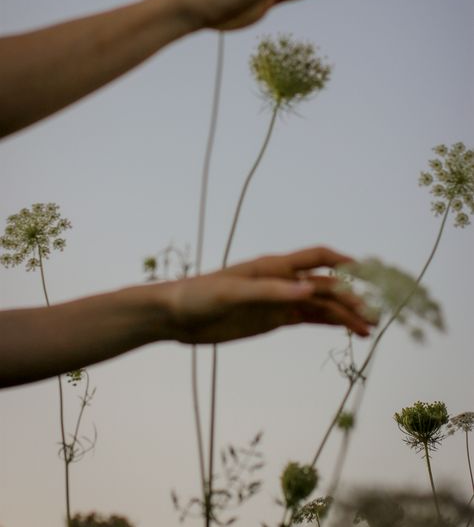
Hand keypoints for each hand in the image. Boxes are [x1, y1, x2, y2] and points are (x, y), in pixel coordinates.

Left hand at [160, 246, 375, 343]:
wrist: (177, 316)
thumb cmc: (200, 296)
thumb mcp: (233, 294)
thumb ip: (272, 292)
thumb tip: (310, 291)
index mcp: (274, 267)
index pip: (316, 257)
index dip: (343, 262)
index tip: (369, 274)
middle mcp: (282, 281)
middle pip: (324, 286)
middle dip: (350, 299)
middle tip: (373, 317)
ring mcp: (280, 300)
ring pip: (320, 305)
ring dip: (344, 314)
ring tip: (368, 330)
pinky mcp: (274, 318)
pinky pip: (308, 319)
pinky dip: (329, 323)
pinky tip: (346, 331)